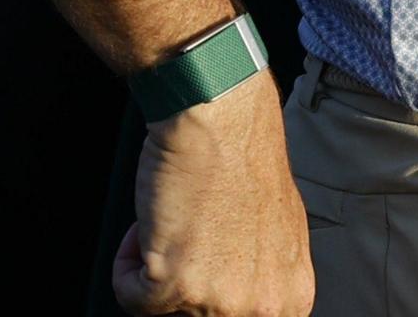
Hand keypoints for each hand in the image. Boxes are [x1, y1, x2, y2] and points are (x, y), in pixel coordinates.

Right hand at [112, 76, 313, 315]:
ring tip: (172, 222)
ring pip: (161, 308)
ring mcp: (220, 301)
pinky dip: (125, 263)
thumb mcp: (276, 232)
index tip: (198, 270)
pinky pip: (130, 295)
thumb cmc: (242, 160)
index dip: (209, 291)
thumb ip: (261, 274)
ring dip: (154, 266)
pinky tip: (147, 225)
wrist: (220, 120)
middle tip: (185, 240)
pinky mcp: (175, 286)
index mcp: (291, 297)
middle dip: (181, 281)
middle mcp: (262, 308)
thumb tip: (232, 290)